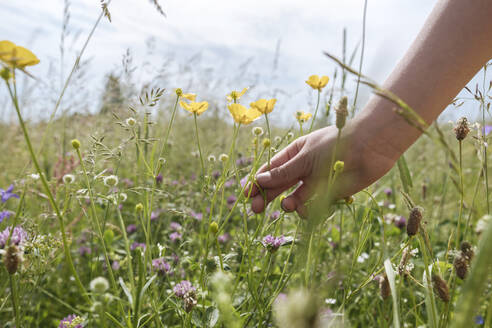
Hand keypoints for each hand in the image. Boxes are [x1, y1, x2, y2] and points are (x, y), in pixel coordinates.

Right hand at [247, 123, 396, 215]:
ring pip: (292, 197)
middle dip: (266, 197)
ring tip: (288, 205)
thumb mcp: (305, 158)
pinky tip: (303, 209)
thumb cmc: (335, 144)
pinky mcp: (327, 194)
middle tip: (255, 210)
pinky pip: (310, 205)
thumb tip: (260, 180)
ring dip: (287, 203)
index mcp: (293, 153)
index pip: (270, 169)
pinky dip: (304, 210)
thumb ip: (283, 173)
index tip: (246, 195)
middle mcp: (301, 168)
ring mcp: (314, 181)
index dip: (257, 182)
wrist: (369, 148)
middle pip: (278, 185)